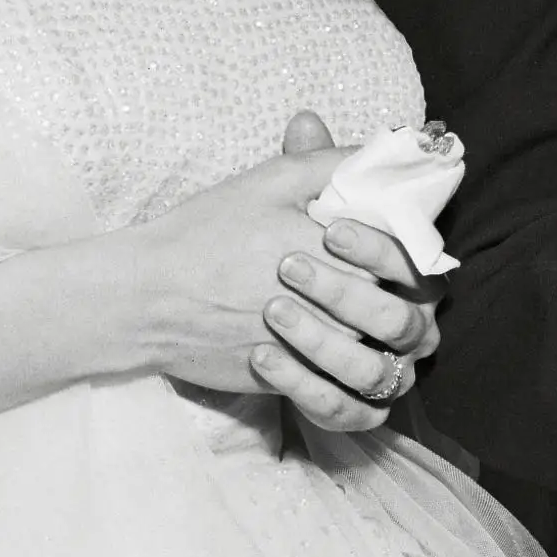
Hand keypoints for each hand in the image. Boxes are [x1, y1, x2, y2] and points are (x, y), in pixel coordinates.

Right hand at [127, 114, 437, 426]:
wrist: (146, 297)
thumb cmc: (206, 232)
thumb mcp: (270, 181)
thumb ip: (330, 162)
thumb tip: (381, 150)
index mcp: (339, 253)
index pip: (410, 263)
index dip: (411, 256)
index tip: (393, 251)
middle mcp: (335, 309)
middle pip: (402, 319)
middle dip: (398, 305)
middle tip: (379, 292)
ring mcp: (314, 354)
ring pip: (381, 369)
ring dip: (381, 352)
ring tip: (360, 333)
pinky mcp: (290, 388)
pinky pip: (344, 406)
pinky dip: (351, 394)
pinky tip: (340, 370)